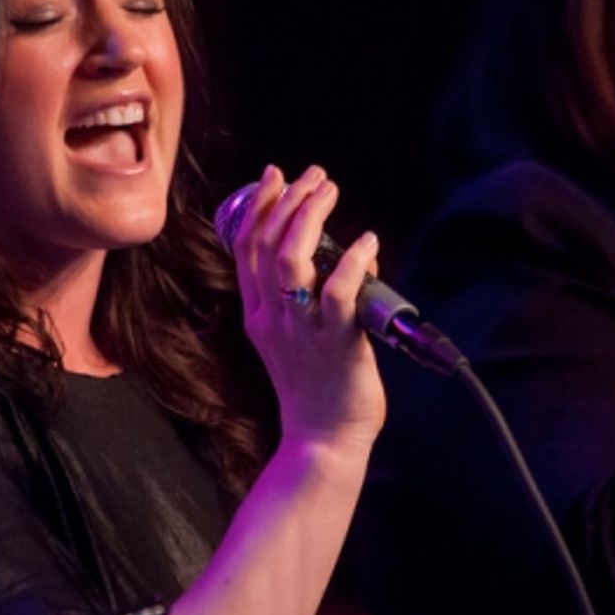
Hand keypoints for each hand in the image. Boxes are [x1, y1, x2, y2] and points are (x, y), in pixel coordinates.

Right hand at [232, 164, 385, 449]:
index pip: (246, 248)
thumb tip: (341, 253)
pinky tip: (367, 243)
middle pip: (267, 245)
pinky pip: (338, 294)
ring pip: (292, 262)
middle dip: (289, 200)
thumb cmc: (316, 386)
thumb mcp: (291, 337)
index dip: (260, 205)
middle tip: (315, 176)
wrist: (323, 439)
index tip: (276, 175)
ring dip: (310, 219)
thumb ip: (303, 297)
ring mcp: (303, 330)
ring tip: (330, 192)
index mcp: (258, 314)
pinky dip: (352, 263)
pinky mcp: (336, 344)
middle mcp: (274, 317)